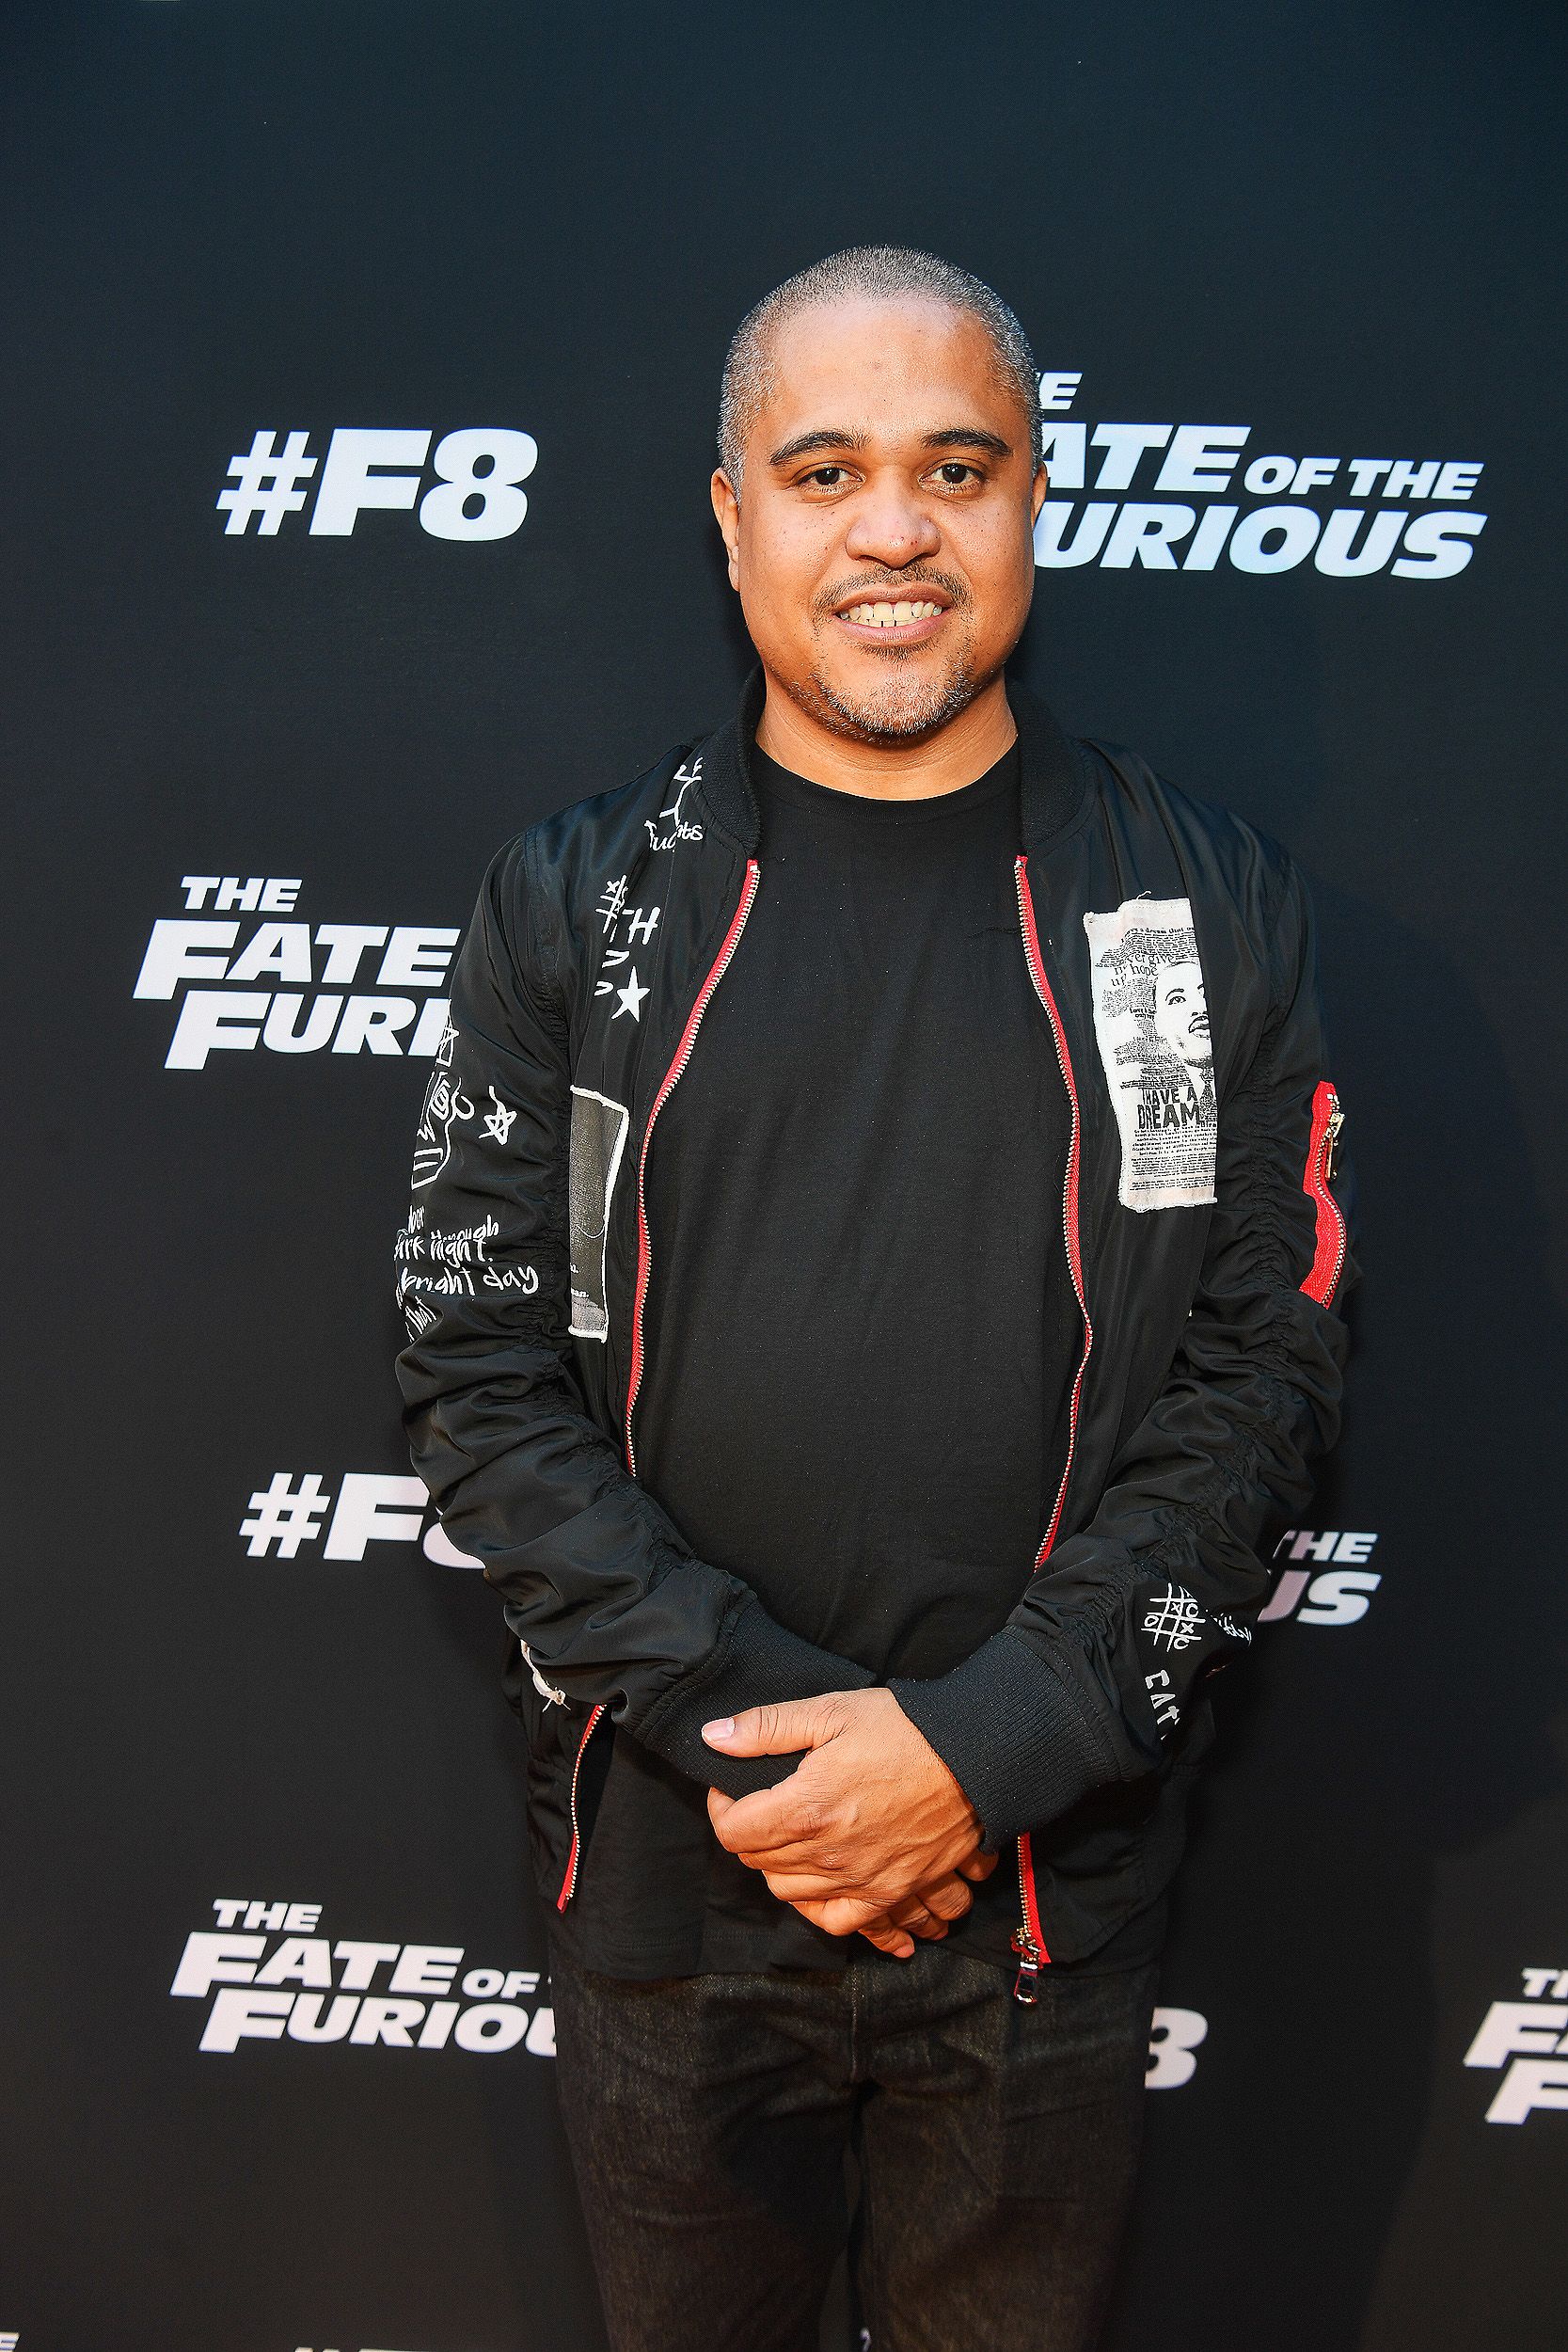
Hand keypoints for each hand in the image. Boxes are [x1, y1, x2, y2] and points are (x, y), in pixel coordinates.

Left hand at [703, 1689, 984, 1948]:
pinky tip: (822, 1889)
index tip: (732, 1788)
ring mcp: (860, 1880)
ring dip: (781, 1868)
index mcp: (807, 1807)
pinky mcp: (891, 1893)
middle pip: (759, 1864)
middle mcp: (829, 1854)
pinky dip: (822, 1911)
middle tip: (765, 1806)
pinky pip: (841, 1923)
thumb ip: (767, 1726)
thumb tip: (713, 1738)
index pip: (733, 1831)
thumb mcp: (832, 1711)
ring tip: (793, 1839)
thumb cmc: (905, 1729)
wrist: (977, 1757)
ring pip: (791, 1894)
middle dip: (751, 1834)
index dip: (722, 1807)